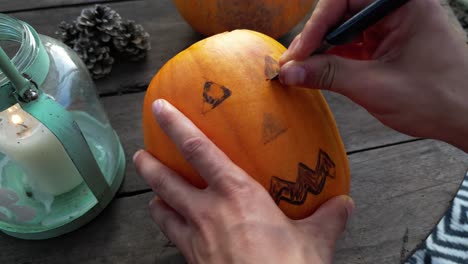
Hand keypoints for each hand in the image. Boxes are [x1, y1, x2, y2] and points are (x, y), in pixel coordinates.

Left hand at [133, 99, 353, 263]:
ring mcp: (196, 240)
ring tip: (155, 196)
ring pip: (162, 212)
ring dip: (155, 200)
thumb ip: (328, 218)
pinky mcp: (193, 263)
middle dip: (149, 166)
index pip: (199, 150)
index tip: (159, 109)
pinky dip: (170, 231)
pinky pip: (174, 240)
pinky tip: (178, 233)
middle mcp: (208, 212)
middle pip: (166, 181)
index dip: (177, 126)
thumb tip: (344, 205)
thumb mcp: (315, 242)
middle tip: (140, 155)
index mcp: (237, 194)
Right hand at [279, 0, 467, 151]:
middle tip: (292, 64)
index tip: (296, 56)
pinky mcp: (388, 41)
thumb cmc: (438, 99)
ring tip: (301, 70)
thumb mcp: (376, 86)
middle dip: (315, 38)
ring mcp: (392, 23)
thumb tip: (289, 72)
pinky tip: (319, 72)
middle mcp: (396, 7)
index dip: (314, 27)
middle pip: (341, 11)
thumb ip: (329, 74)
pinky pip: (353, 42)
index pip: (343, 0)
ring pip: (344, 28)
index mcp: (403, 3)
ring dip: (322, 49)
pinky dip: (335, 57)